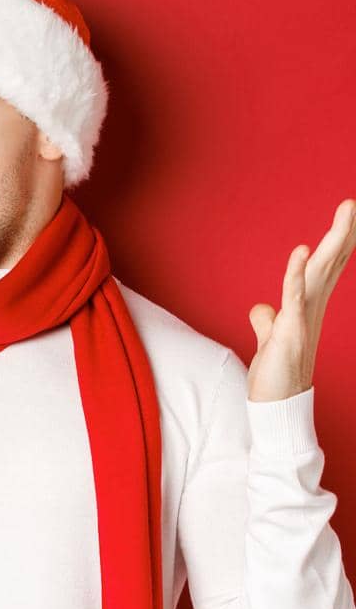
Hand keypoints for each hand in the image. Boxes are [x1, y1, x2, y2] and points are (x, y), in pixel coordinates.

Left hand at [246, 199, 355, 401]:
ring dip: (332, 241)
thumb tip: (262, 308)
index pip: (325, 267)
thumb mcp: (270, 340)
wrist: (277, 406)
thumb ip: (267, 321)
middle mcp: (310, 308)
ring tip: (346, 211)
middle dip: (342, 232)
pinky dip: (296, 272)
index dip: (336, 241)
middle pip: (329, 263)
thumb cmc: (276, 374)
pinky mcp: (289, 331)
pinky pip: (293, 296)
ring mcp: (303, 319)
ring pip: (319, 272)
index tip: (348, 215)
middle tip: (353, 202)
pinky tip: (302, 250)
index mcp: (307, 306)